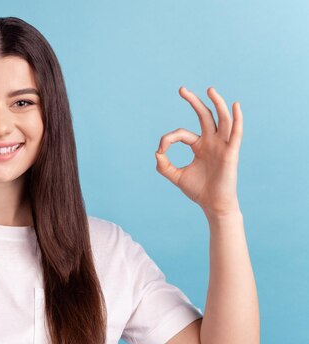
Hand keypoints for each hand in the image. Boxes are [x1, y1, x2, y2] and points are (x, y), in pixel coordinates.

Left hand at [155, 86, 242, 218]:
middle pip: (204, 116)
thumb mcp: (176, 176)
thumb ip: (164, 165)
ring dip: (216, 104)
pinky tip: (235, 106)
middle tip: (181, 89)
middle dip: (193, 102)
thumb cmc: (198, 191)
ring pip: (221, 120)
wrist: (213, 205)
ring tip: (210, 89)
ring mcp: (222, 146)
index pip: (182, 134)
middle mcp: (211, 142)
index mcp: (199, 146)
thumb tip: (156, 153)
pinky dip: (237, 119)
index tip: (160, 149)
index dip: (168, 139)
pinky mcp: (231, 153)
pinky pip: (235, 133)